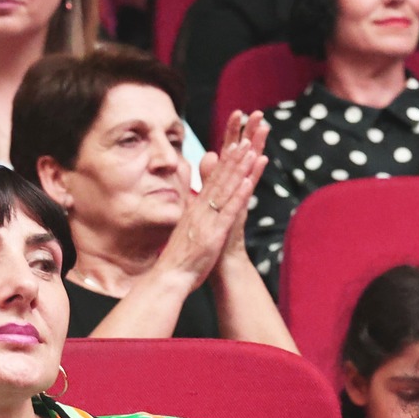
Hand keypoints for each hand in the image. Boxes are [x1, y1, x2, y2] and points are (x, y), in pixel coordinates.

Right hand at [164, 111, 267, 282]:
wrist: (169, 278)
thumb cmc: (178, 259)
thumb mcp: (186, 232)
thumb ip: (191, 216)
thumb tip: (193, 207)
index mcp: (195, 210)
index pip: (212, 182)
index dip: (225, 163)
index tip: (235, 146)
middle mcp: (201, 210)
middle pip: (219, 180)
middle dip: (233, 159)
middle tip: (245, 139)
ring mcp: (207, 220)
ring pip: (225, 190)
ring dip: (238, 169)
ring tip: (249, 151)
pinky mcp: (213, 233)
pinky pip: (227, 211)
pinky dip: (237, 196)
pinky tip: (247, 182)